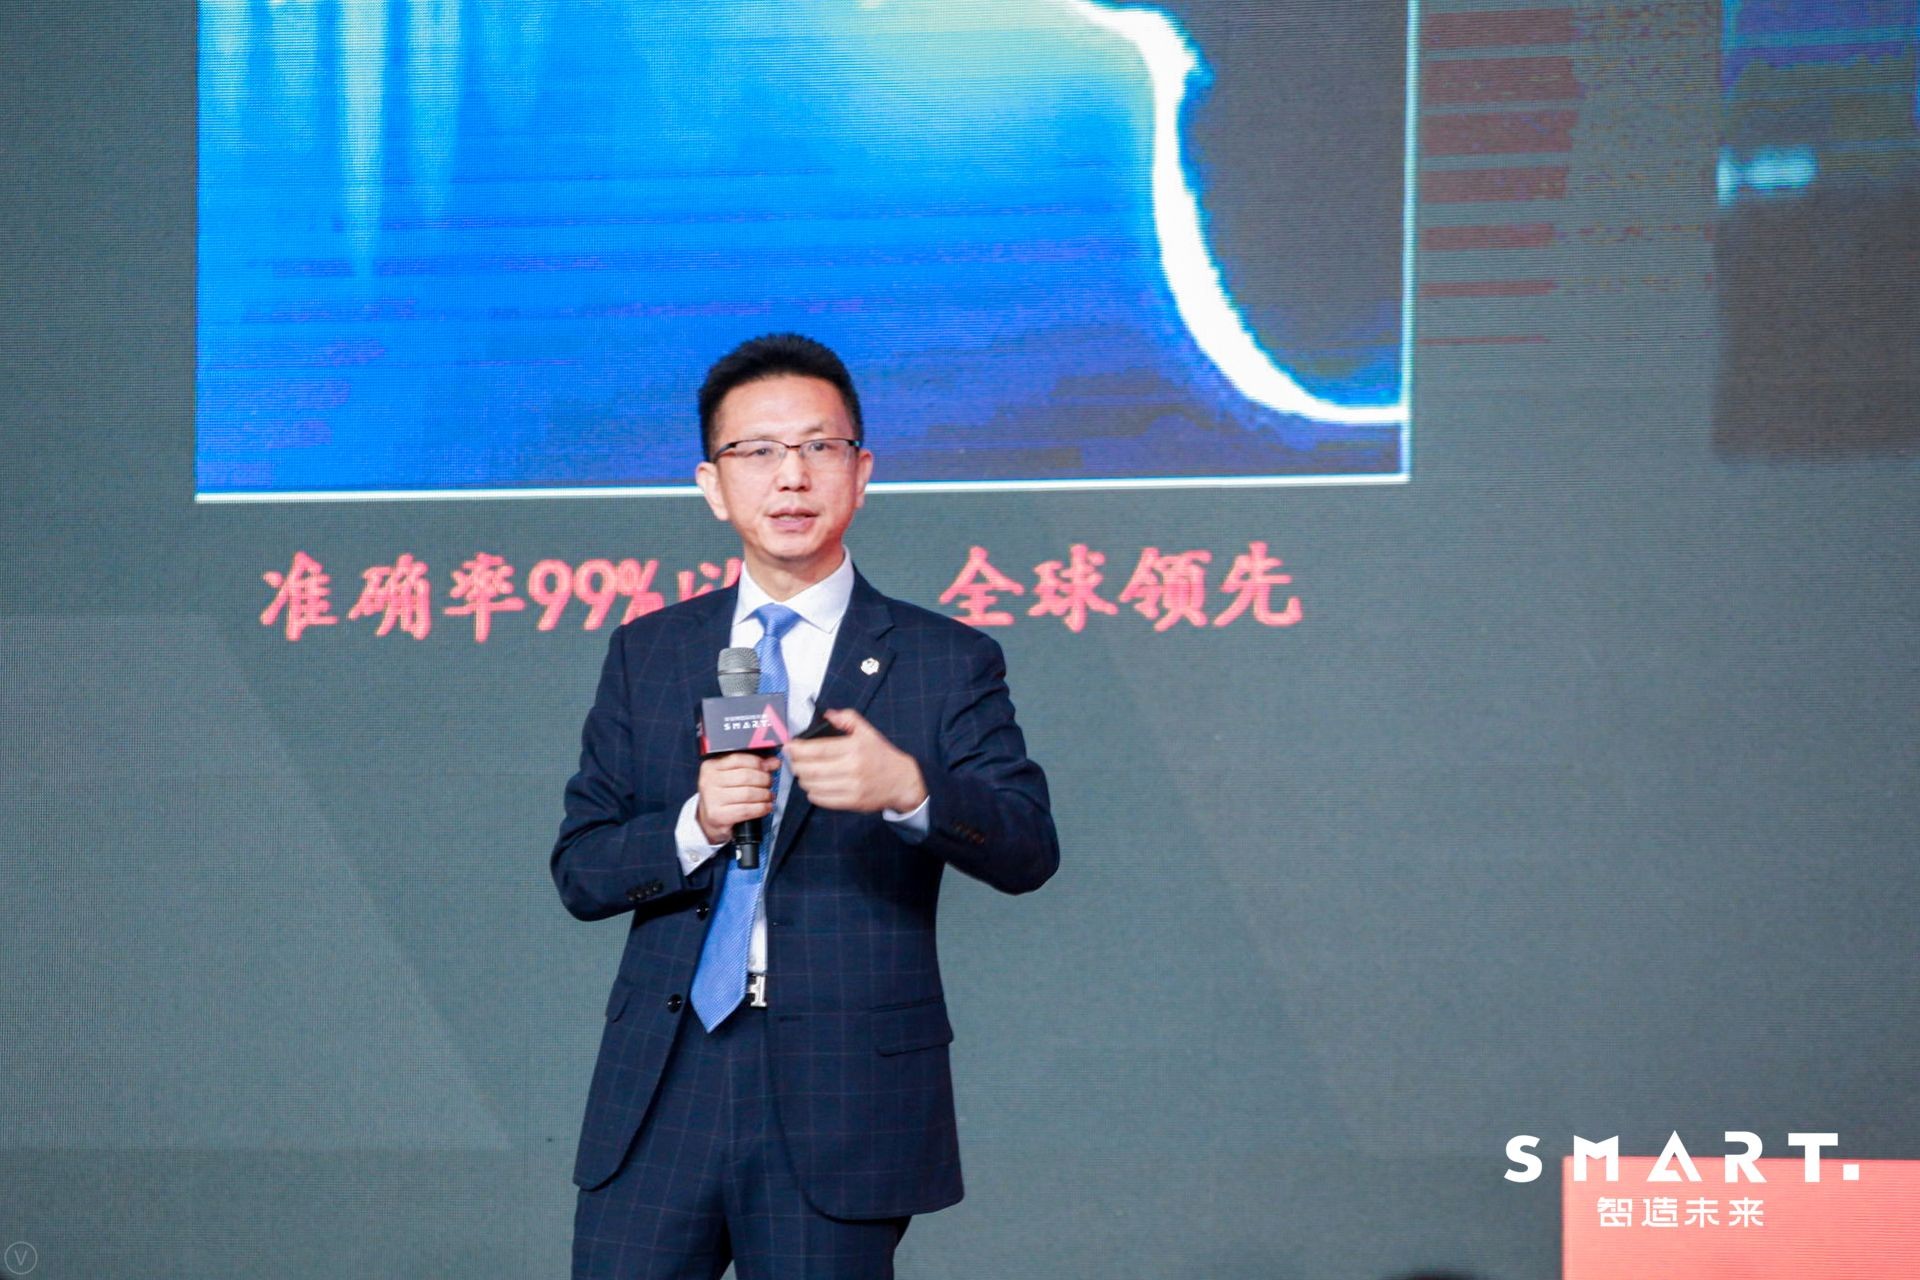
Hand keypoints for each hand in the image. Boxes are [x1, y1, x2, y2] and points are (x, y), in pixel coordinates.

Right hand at [696, 751, 778, 844]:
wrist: (709, 820)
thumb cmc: (723, 796)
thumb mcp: (733, 776)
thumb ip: (752, 766)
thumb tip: (773, 762)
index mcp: (711, 766)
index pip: (739, 759)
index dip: (759, 762)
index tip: (772, 765)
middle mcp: (709, 781)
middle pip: (746, 776)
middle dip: (764, 779)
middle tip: (769, 783)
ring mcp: (712, 799)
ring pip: (748, 793)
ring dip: (764, 795)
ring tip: (768, 796)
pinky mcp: (718, 816)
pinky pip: (747, 810)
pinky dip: (761, 808)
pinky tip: (766, 807)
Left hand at [784, 708, 927, 813]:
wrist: (902, 781)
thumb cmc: (882, 755)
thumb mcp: (868, 731)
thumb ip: (847, 718)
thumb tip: (827, 714)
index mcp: (854, 748)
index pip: (818, 749)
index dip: (798, 749)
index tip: (789, 746)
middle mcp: (852, 768)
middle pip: (812, 769)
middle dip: (796, 765)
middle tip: (792, 760)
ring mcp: (852, 788)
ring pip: (814, 786)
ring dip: (802, 779)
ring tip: (802, 772)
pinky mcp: (852, 802)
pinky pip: (823, 800)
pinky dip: (812, 793)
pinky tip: (813, 785)